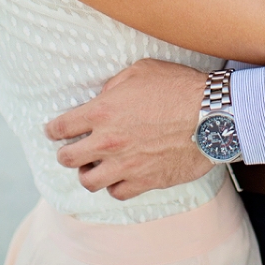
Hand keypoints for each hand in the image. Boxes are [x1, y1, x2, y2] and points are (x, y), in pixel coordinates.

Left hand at [44, 59, 211, 199]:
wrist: (212, 115)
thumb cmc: (178, 86)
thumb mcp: (141, 71)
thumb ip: (115, 86)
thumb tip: (103, 97)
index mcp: (102, 111)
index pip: (62, 126)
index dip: (53, 129)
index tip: (52, 131)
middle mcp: (108, 141)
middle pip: (68, 158)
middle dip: (66, 153)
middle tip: (71, 149)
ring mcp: (125, 165)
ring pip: (88, 181)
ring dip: (88, 173)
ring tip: (95, 166)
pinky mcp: (145, 181)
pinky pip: (117, 193)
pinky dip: (115, 185)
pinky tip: (120, 175)